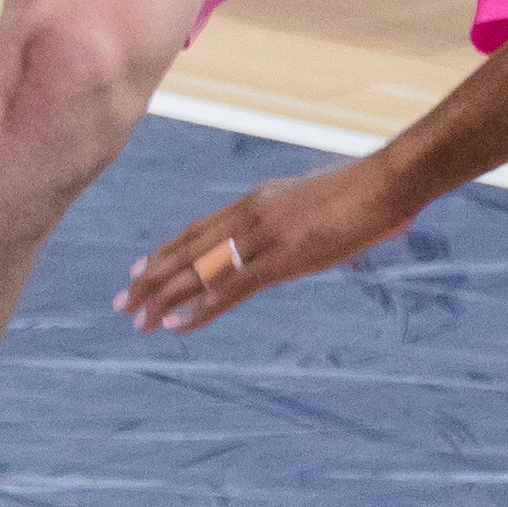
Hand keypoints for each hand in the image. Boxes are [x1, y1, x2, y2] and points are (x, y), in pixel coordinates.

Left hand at [119, 151, 440, 333]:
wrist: (385, 182)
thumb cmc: (363, 192)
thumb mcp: (316, 204)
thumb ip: (297, 220)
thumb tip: (300, 234)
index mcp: (256, 202)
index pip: (197, 229)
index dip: (166, 251)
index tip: (139, 268)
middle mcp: (249, 216)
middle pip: (187, 250)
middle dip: (152, 278)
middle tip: (122, 302)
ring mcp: (263, 237)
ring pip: (199, 271)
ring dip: (166, 298)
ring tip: (139, 321)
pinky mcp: (283, 258)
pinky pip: (232, 287)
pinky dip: (203, 308)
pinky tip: (181, 325)